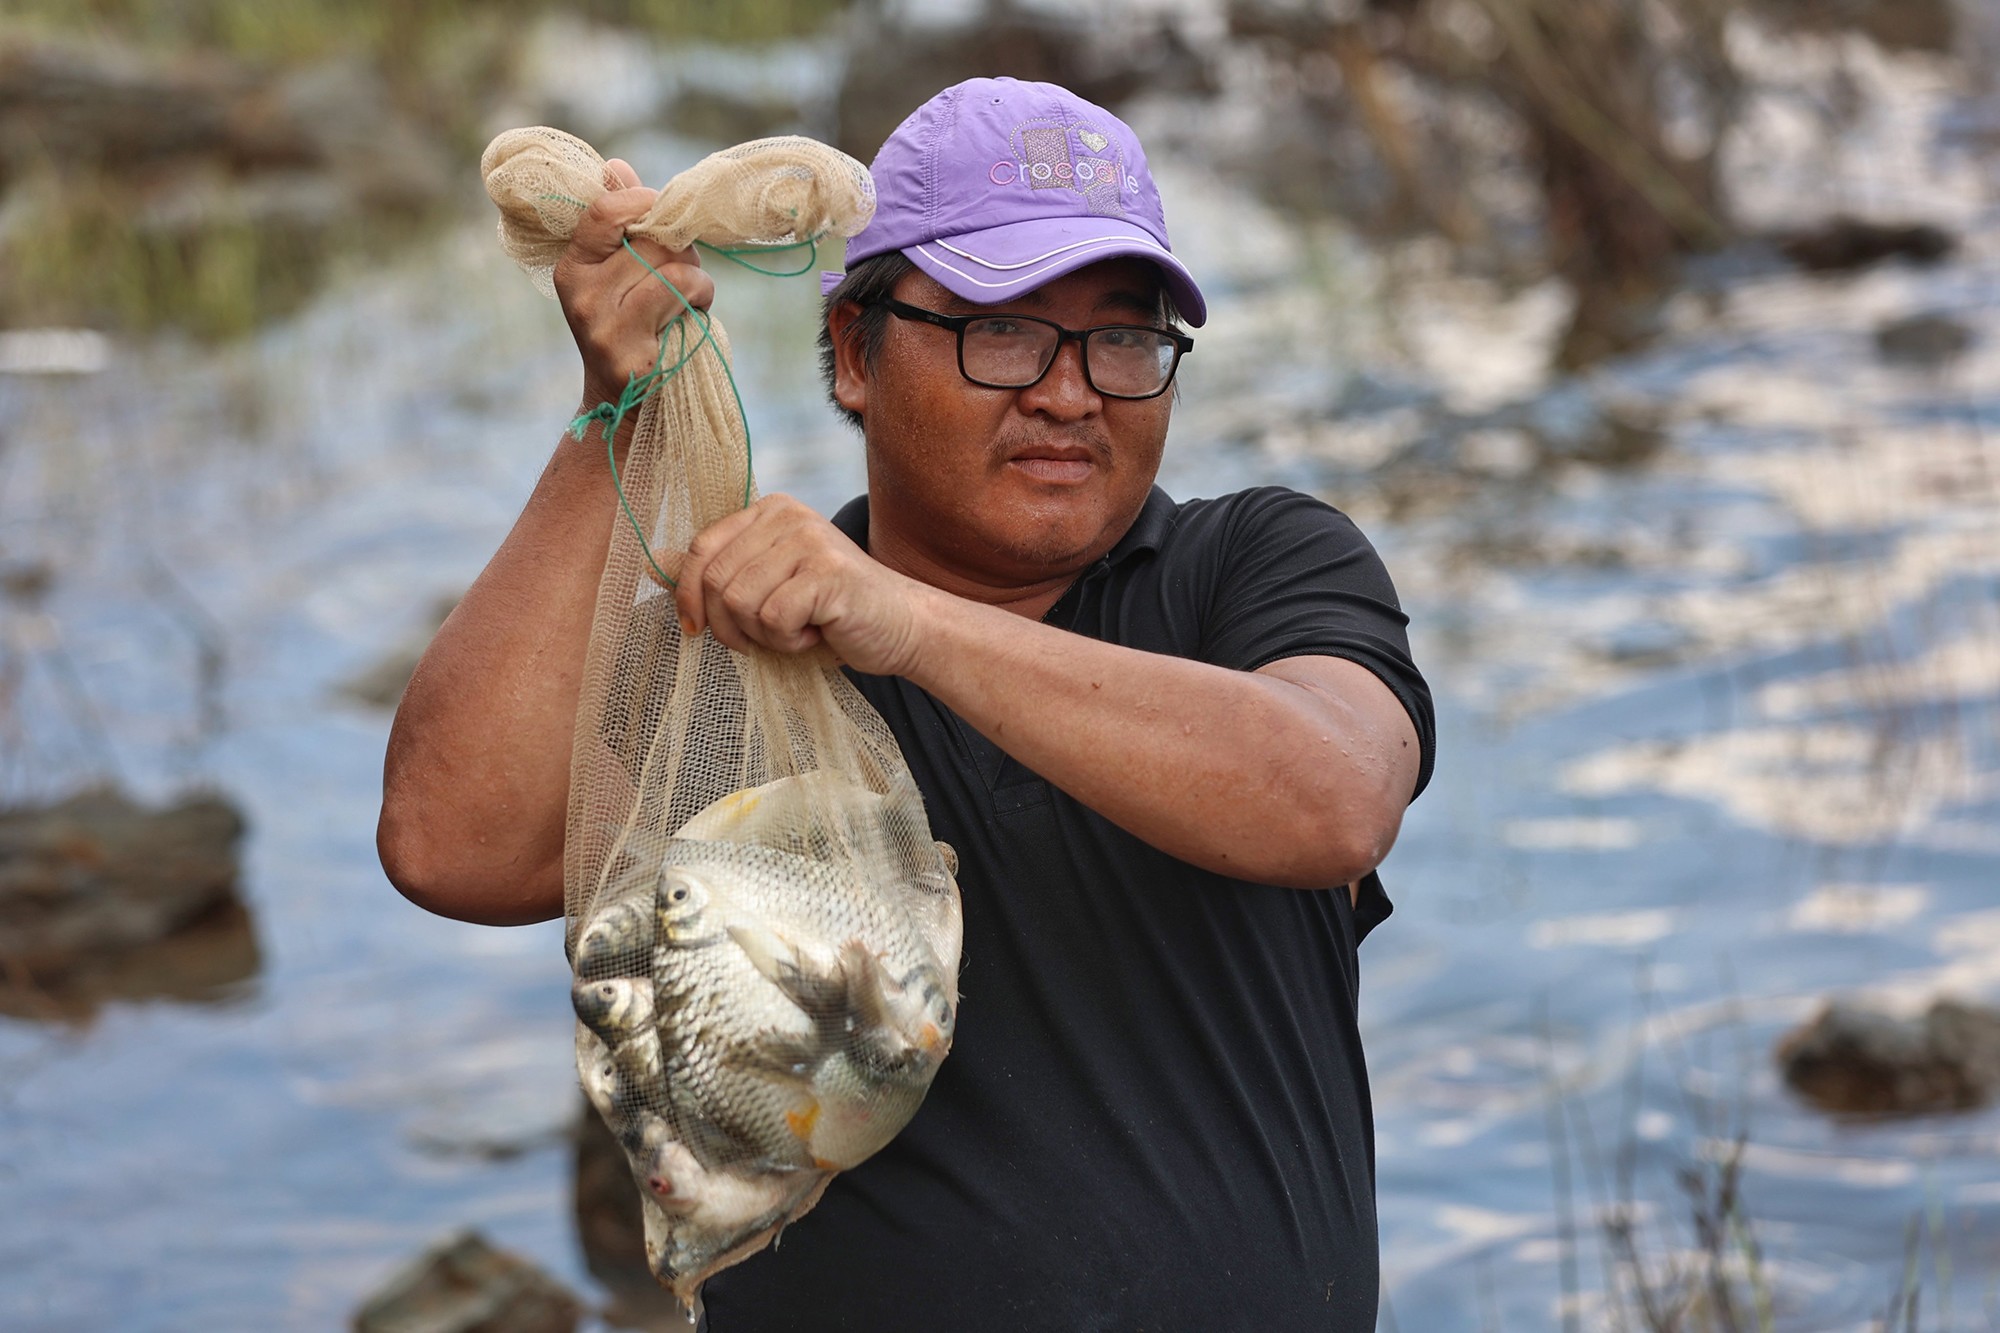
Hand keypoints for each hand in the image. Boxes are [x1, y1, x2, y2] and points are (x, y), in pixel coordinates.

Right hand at [553, 158, 716, 408]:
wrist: (624, 398)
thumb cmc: (631, 323)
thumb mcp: (618, 271)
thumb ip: (620, 222)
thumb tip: (617, 166)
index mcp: (572, 268)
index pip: (605, 213)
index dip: (644, 202)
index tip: (664, 212)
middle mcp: (581, 297)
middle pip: (650, 241)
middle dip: (680, 247)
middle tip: (686, 265)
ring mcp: (605, 330)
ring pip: (672, 269)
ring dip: (697, 277)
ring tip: (693, 294)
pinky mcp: (635, 356)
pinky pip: (683, 298)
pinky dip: (701, 299)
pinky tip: (694, 314)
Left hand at [675, 496, 928, 677]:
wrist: (901, 627)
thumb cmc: (830, 612)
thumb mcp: (766, 587)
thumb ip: (717, 573)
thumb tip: (653, 564)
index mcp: (769, 511)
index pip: (702, 548)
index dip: (689, 595)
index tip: (695, 628)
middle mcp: (787, 516)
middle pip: (717, 580)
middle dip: (730, 625)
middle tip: (764, 638)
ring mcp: (808, 540)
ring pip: (741, 601)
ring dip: (763, 634)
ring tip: (798, 629)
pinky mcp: (826, 572)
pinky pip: (773, 619)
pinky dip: (790, 640)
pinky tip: (817, 631)